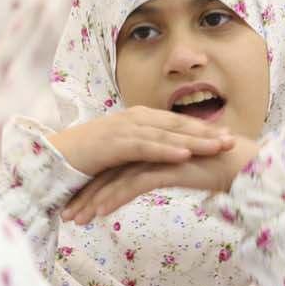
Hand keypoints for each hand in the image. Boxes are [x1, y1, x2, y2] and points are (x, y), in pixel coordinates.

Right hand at [49, 106, 234, 177]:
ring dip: (194, 141)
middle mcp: (132, 119)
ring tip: (218, 148)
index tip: (226, 136)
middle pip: (176, 126)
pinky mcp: (113, 143)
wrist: (51, 160)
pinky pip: (145, 147)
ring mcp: (123, 129)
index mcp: (136, 120)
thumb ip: (139, 155)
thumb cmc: (84, 161)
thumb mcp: (118, 156)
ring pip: (166, 135)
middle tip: (233, 140)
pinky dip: (166, 150)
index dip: (201, 130)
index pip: (175, 124)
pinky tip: (185, 155)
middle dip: (206, 133)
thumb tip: (157, 166)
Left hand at [60, 138, 261, 222]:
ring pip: (115, 179)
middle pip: (108, 171)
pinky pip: (133, 185)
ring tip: (76, 221)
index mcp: (152, 146)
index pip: (114, 166)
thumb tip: (150, 181)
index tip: (76, 204)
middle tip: (66, 215)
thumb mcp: (183, 172)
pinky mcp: (167, 166)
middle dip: (84, 195)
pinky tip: (100, 216)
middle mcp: (150, 147)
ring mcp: (158, 155)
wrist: (248, 167)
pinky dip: (114, 200)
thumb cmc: (221, 171)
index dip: (92, 186)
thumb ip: (164, 173)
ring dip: (93, 201)